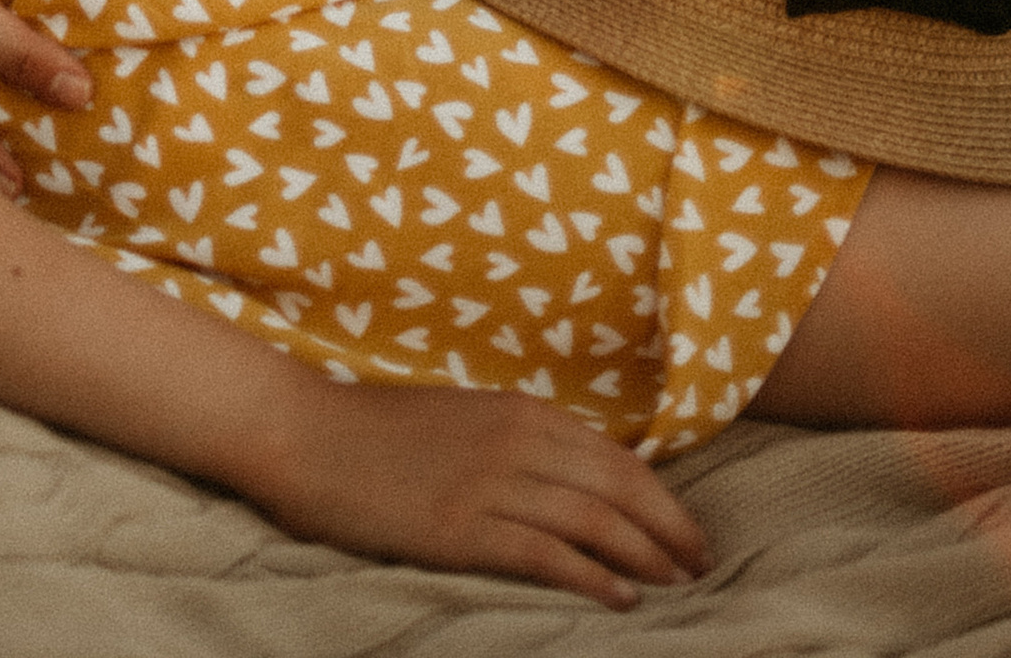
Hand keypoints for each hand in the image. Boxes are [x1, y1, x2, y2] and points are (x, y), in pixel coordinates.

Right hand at [261, 374, 708, 606]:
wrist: (309, 436)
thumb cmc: (382, 432)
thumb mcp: (465, 420)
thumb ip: (519, 441)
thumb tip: (576, 478)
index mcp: (518, 411)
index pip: (615, 457)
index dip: (661, 497)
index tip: (689, 530)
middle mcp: (515, 442)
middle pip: (618, 488)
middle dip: (669, 528)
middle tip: (701, 565)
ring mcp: (489, 485)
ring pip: (593, 521)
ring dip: (645, 555)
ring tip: (676, 584)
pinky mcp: (462, 529)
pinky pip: (547, 555)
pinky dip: (592, 577)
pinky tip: (620, 599)